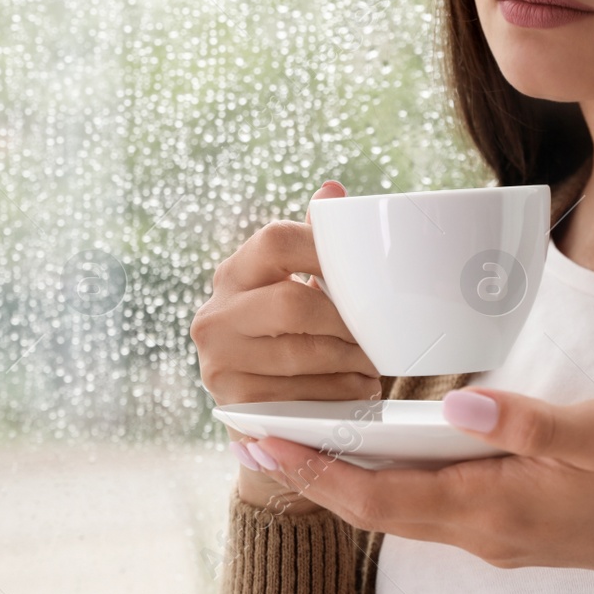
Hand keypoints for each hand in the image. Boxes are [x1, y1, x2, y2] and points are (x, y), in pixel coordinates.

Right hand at [191, 180, 381, 512]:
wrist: (255, 399)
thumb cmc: (285, 331)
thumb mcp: (293, 284)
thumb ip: (313, 242)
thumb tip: (331, 191)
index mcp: (233, 273)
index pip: (276, 242)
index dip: (324, 249)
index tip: (363, 269)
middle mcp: (215, 313)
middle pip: (292, 302)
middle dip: (346, 320)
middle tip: (377, 333)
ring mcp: (220, 361)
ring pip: (301, 353)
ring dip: (350, 360)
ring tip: (374, 362)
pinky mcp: (235, 403)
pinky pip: (299, 395)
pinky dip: (339, 392)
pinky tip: (357, 388)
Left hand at [239, 387, 593, 593]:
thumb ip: (527, 422)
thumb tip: (459, 406)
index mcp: (490, 505)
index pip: (380, 496)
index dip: (318, 472)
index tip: (266, 444)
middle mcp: (477, 527)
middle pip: (373, 507)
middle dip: (311, 475)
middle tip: (255, 438)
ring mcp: (488, 529)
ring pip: (395, 507)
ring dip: (343, 478)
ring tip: (298, 438)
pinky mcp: (502, 519)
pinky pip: (424, 503)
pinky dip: (385, 479)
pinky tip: (376, 448)